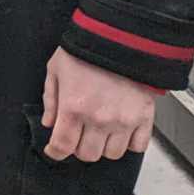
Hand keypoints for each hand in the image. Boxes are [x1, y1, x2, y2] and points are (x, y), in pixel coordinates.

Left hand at [42, 48, 156, 160]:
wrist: (121, 38)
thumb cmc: (87, 50)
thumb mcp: (56, 68)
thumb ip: (50, 98)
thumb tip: (49, 122)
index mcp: (74, 107)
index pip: (62, 146)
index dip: (55, 152)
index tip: (54, 150)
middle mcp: (99, 119)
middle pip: (88, 155)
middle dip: (79, 147)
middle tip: (78, 134)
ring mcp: (124, 121)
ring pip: (112, 154)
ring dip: (103, 146)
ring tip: (100, 130)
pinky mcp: (144, 119)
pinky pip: (138, 147)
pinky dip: (129, 143)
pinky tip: (121, 129)